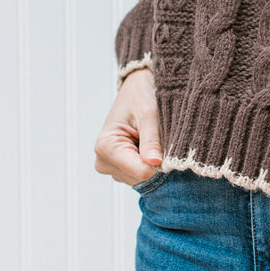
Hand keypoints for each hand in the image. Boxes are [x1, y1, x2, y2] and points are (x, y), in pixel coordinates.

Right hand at [93, 68, 163, 186]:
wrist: (136, 91)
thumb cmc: (140, 97)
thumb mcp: (149, 114)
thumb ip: (151, 140)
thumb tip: (155, 163)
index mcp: (106, 146)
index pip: (141, 172)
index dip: (159, 162)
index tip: (165, 145)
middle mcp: (103, 161)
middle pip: (141, 178)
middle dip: (155, 161)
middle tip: (157, 137)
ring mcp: (110, 167)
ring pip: (142, 179)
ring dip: (152, 162)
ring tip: (150, 139)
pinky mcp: (119, 169)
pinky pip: (140, 176)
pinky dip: (149, 163)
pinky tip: (147, 146)